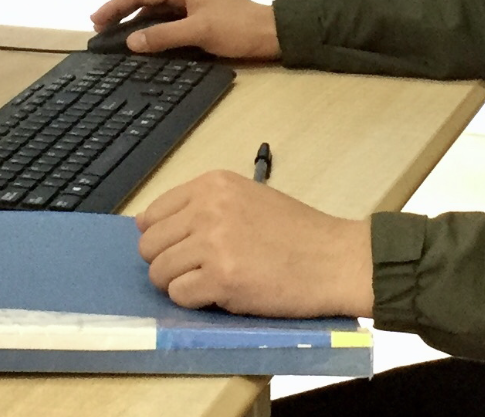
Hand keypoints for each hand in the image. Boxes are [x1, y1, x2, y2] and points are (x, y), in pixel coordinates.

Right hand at [90, 0, 280, 59]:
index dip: (117, 5)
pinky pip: (168, 22)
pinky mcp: (199, 19)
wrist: (270, 35)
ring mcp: (193, 5)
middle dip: (123, 13)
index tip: (95, 19)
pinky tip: (143, 45)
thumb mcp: (199, 31)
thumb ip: (164, 36)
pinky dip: (153, 31)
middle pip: (146, 0)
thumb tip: (130, 42)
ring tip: (116, 40)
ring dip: (137, 24)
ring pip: (156, 12)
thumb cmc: (236, 28)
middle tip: (100, 30)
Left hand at [136, 170, 374, 316]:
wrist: (335, 258)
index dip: (161, 238)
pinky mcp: (221, 278)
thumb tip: (152, 228)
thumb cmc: (296, 231)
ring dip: (180, 283)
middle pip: (149, 245)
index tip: (180, 249)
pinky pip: (179, 296)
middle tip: (198, 270)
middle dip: (167, 262)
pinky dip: (196, 301)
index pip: (152, 213)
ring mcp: (213, 243)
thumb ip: (205, 207)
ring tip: (213, 281)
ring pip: (159, 273)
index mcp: (213, 183)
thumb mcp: (247, 198)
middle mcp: (208, 208)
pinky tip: (223, 293)